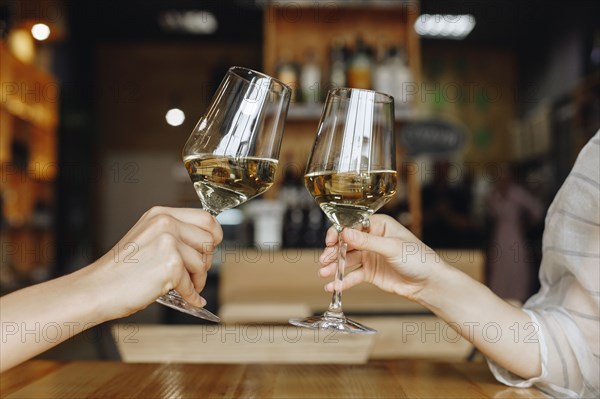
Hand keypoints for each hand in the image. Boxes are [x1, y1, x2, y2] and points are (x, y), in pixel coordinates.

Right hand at [87, 206, 222, 318]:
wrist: (97, 289)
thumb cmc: (121, 269)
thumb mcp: (147, 237)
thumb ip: (174, 234)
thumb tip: (207, 242)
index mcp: (161, 214)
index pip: (206, 218)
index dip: (214, 235)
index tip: (211, 247)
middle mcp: (165, 223)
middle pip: (209, 240)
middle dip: (206, 260)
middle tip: (195, 273)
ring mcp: (168, 243)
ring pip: (203, 262)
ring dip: (198, 279)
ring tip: (185, 286)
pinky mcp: (170, 265)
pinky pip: (192, 283)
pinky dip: (191, 295)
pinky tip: (187, 298)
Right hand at [319, 214, 446, 301]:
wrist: (429, 283)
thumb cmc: (418, 259)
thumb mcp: (391, 247)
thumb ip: (366, 241)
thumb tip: (345, 233)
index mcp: (378, 225)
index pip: (353, 225)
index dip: (339, 233)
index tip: (330, 241)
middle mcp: (372, 239)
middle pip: (346, 243)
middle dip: (334, 252)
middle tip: (324, 260)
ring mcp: (370, 256)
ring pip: (347, 260)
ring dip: (335, 267)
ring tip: (324, 274)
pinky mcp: (370, 273)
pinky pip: (352, 275)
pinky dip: (342, 281)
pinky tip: (333, 286)